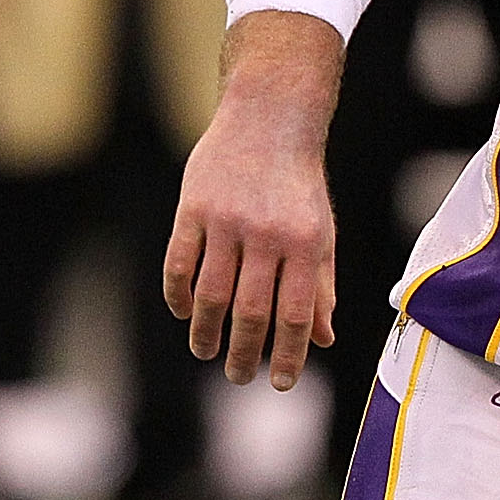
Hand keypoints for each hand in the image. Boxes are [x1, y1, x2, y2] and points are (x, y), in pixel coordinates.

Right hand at [162, 25, 341, 389]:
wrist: (270, 117)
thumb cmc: (299, 184)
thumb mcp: (320, 232)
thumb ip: (321, 286)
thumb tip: (321, 340)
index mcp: (304, 244)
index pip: (295, 314)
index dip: (288, 354)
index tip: (280, 382)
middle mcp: (265, 235)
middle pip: (250, 311)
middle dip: (242, 352)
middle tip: (238, 375)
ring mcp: (226, 221)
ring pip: (210, 292)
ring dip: (206, 331)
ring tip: (205, 351)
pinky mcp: (192, 207)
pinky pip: (180, 262)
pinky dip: (179, 294)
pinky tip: (184, 312)